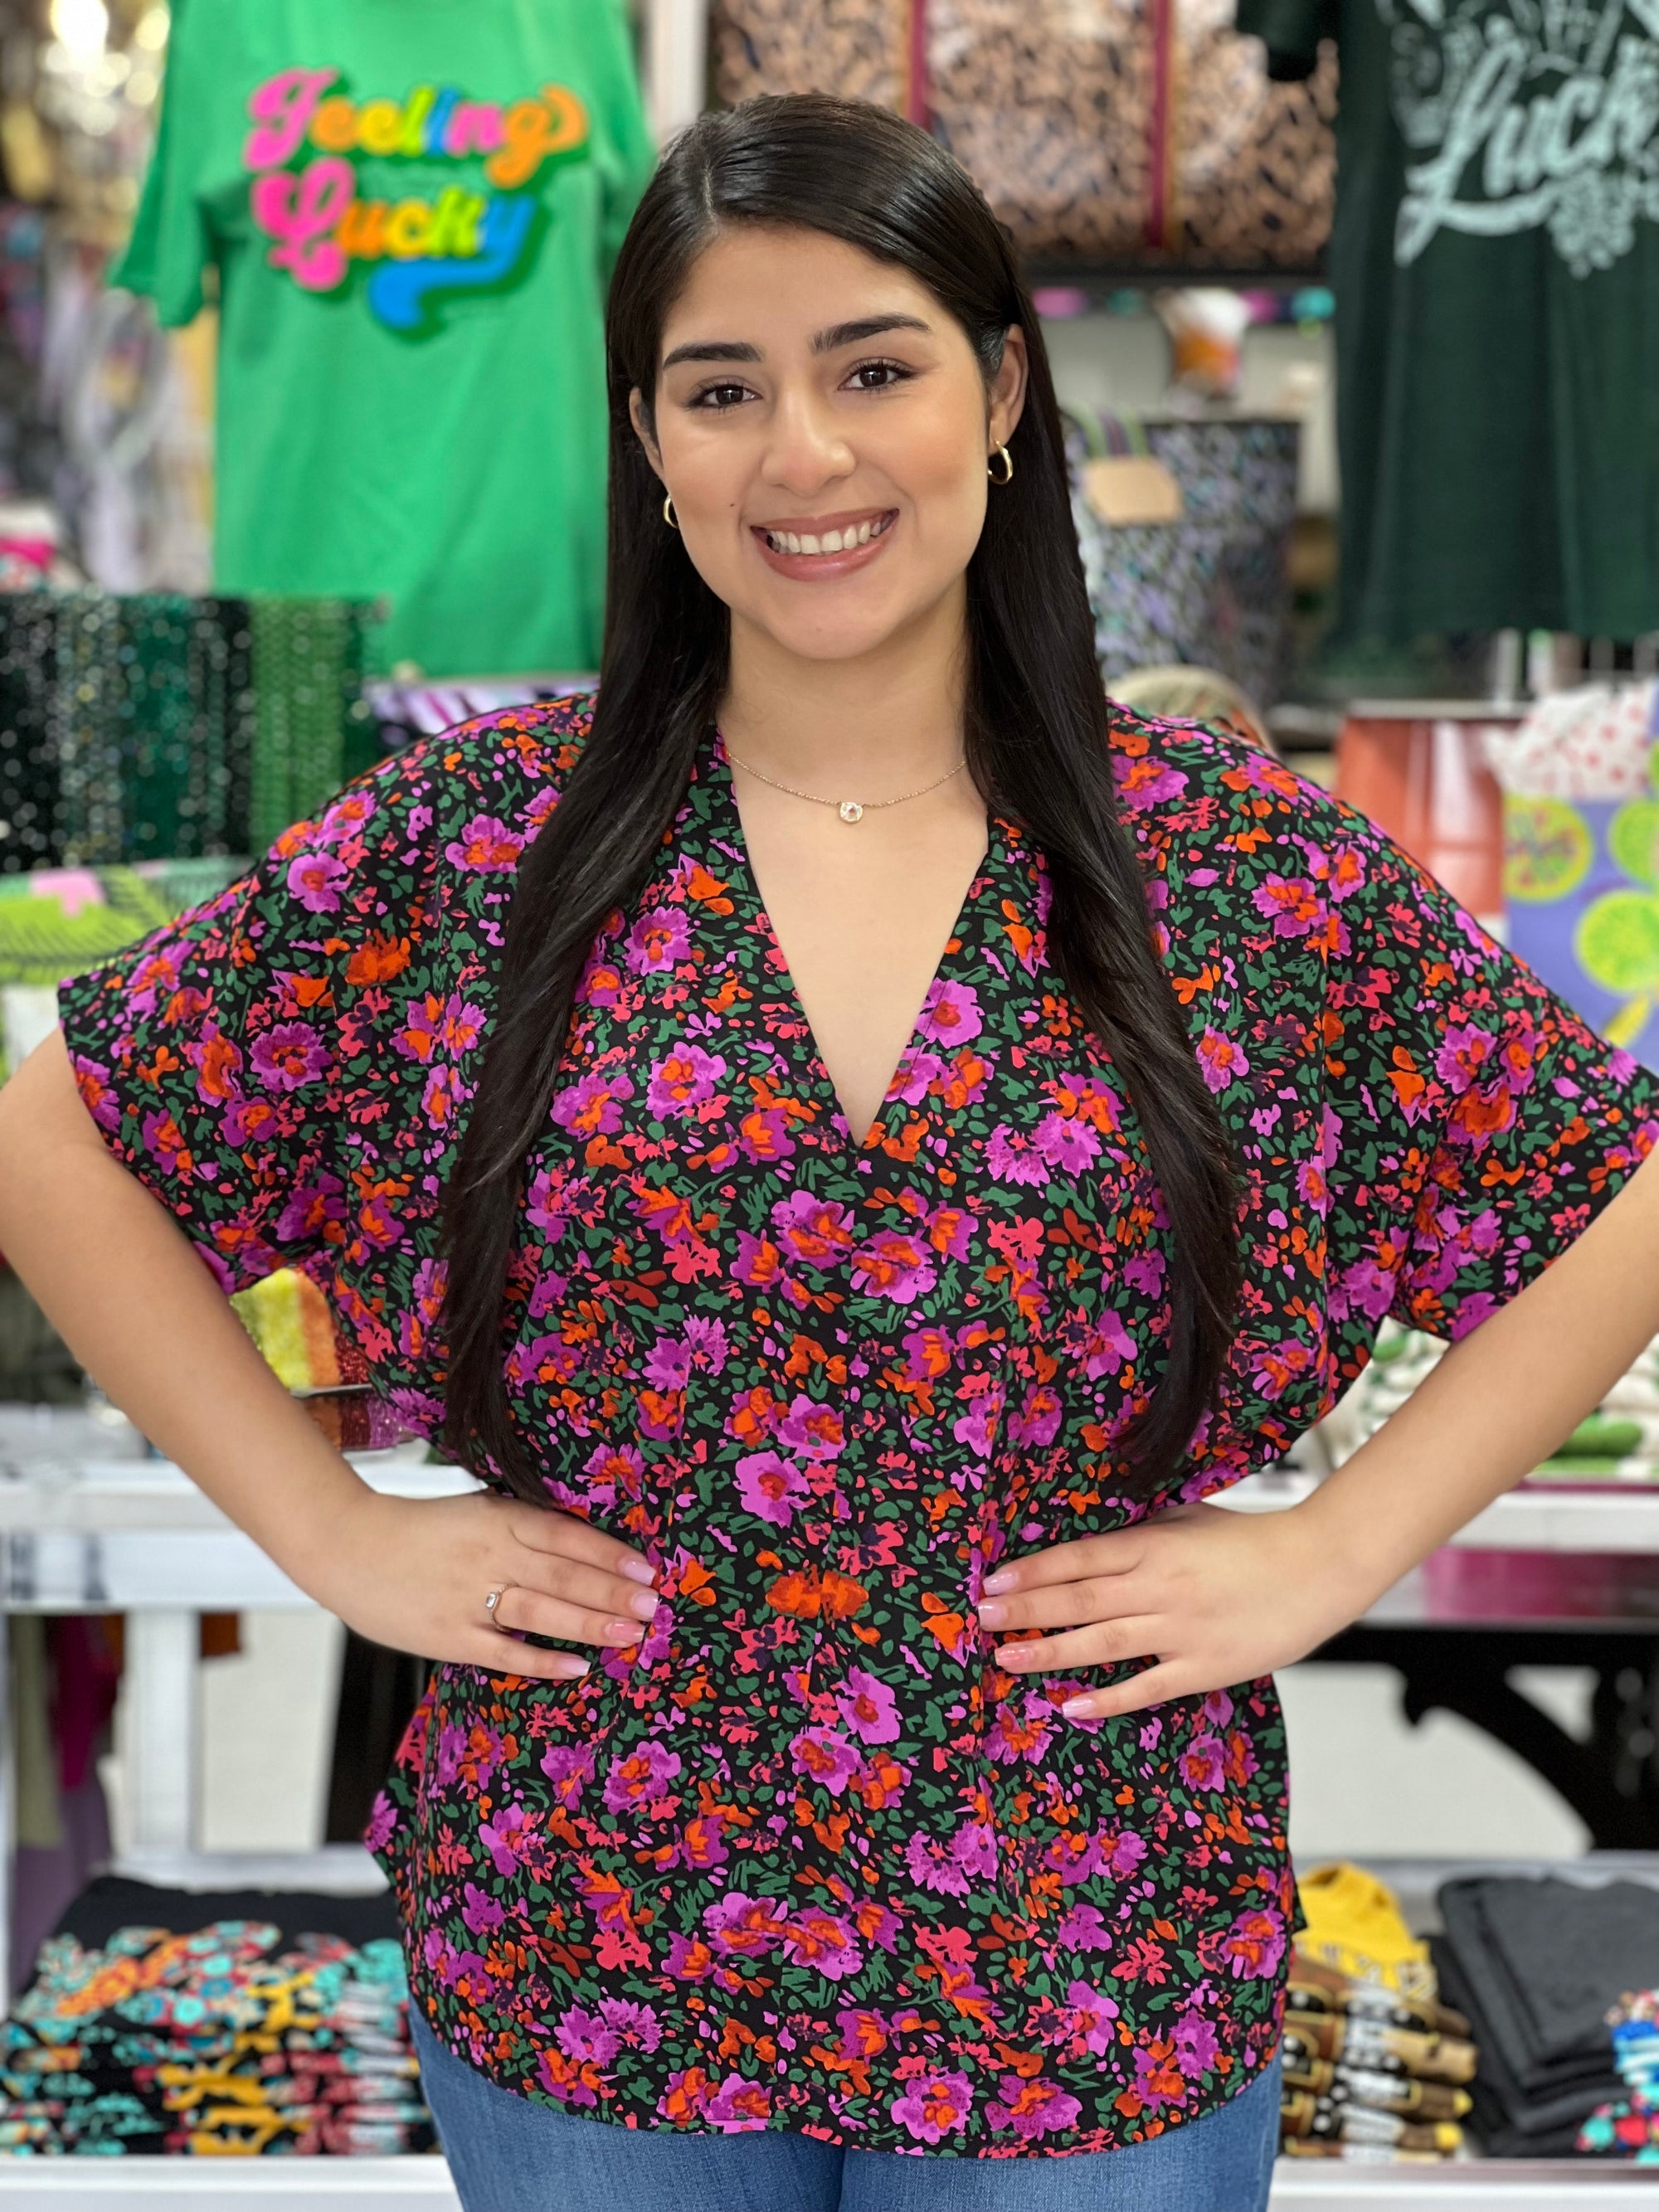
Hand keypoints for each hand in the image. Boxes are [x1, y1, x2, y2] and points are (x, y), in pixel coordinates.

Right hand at [307, 1488, 660, 1681]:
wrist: (345, 1546)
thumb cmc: (416, 1528)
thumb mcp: (474, 1511)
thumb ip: (519, 1527)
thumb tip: (577, 1546)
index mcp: (498, 1519)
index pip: (565, 1536)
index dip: (608, 1552)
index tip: (646, 1567)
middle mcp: (489, 1556)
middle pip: (562, 1575)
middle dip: (612, 1591)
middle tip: (652, 1605)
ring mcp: (468, 1598)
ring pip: (541, 1612)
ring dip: (589, 1624)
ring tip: (629, 1634)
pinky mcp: (448, 1636)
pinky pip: (503, 1652)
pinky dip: (540, 1661)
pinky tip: (577, 1668)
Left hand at [974, 1499, 1364, 1719]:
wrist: (1319, 1568)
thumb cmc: (1254, 1540)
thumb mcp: (1191, 1519)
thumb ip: (1144, 1533)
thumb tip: (1096, 1543)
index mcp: (1155, 1546)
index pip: (1080, 1558)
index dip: (1034, 1572)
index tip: (995, 1582)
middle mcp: (1161, 1588)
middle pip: (1080, 1600)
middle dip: (1027, 1610)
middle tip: (982, 1618)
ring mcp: (1181, 1631)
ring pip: (1103, 1642)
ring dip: (1051, 1652)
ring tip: (1007, 1658)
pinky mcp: (1204, 1667)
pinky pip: (1147, 1686)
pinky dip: (1108, 1698)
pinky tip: (1072, 1706)